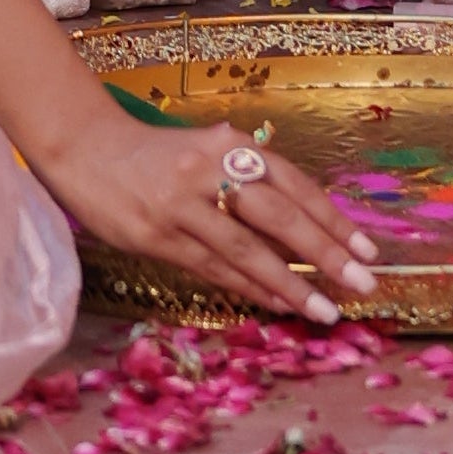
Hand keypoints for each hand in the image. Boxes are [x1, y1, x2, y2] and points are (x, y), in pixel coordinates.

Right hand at [26, 103, 376, 324]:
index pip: (292, 183)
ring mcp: (182, 205)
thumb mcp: (205, 151)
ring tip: (325, 311)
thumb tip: (304, 225)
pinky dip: (249, 288)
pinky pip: (214, 267)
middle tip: (362, 281)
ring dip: (291, 284)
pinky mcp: (158, 235)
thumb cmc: (155, 154)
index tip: (366, 247)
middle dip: (324, 252)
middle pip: (278, 215)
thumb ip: (246, 178)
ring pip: (247, 249)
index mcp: (227, 143)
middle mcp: (208, 169)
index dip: (331, 217)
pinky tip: (277, 305)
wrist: (86, 148)